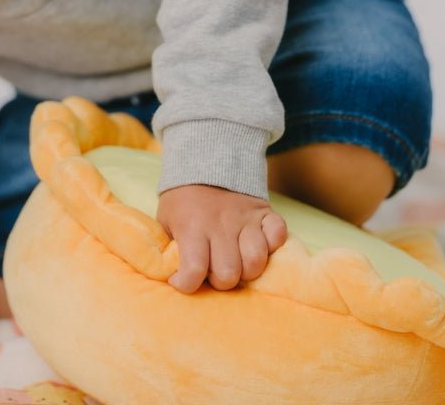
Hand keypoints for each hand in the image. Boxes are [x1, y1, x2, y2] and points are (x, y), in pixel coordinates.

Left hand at [157, 184, 286, 292]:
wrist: (205, 160)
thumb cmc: (182, 199)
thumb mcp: (166, 219)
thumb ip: (170, 248)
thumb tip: (173, 276)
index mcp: (192, 227)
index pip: (194, 270)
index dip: (186, 284)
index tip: (181, 280)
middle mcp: (220, 224)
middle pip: (229, 274)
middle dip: (220, 280)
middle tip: (212, 269)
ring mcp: (245, 218)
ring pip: (256, 260)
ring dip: (246, 269)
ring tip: (235, 261)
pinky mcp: (264, 212)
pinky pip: (279, 235)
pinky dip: (272, 244)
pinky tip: (257, 244)